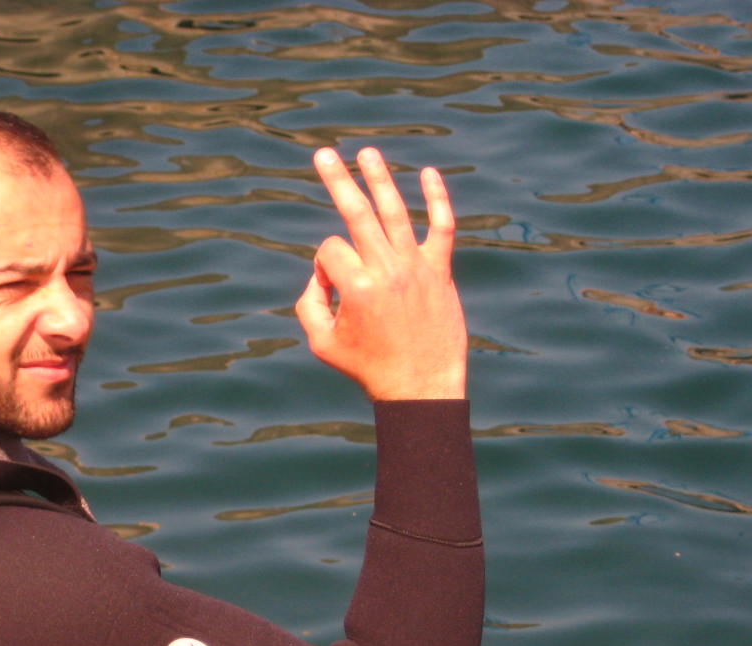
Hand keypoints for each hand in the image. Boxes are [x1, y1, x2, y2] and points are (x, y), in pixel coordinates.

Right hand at [295, 147, 466, 399]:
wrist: (421, 387)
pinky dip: (438, 198)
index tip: (334, 293)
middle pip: (357, 213)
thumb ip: (309, 304)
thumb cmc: (369, 369)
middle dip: (337, 180)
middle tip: (322, 153)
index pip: (329, 251)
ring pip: (396, 211)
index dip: (322, 267)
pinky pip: (442, 226)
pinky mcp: (440, 271)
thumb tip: (319, 273)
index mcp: (356, 287)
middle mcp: (387, 269)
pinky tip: (428, 173)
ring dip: (379, 178)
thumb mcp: (322, 343)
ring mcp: (417, 266)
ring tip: (366, 152)